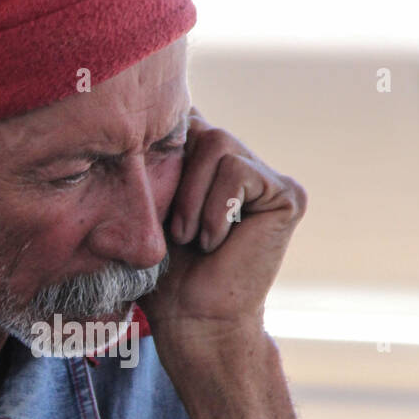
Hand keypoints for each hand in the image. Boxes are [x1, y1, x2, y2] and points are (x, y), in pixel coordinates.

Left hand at [140, 105, 306, 348]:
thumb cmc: (160, 275)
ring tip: (192, 238)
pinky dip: (216, 209)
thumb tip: (132, 99)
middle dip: (175, 178)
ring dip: (192, 197)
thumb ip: (149, 159)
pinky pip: (238, 169)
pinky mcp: (287, 193)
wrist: (192, 319)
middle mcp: (237, 163)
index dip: (159, 139)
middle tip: (174, 232)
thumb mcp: (143, 208)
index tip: (146, 185)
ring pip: (218, 142)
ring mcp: (265, 176)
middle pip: (198, 126)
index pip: (180, 118)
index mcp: (204, 164)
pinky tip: (218, 242)